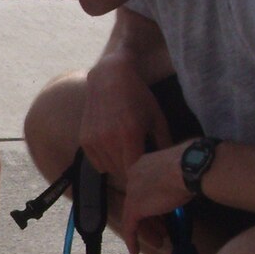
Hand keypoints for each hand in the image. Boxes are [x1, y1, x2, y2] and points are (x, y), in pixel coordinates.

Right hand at [79, 59, 170, 177]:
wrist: (109, 77)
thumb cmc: (138, 96)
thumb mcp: (157, 117)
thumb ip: (165, 143)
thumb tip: (170, 164)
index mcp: (130, 135)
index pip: (136, 172)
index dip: (144, 176)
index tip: (150, 174)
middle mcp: (109, 140)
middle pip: (123, 173)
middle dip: (133, 173)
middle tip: (141, 166)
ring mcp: (94, 140)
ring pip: (110, 170)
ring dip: (119, 167)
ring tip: (127, 155)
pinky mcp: (85, 140)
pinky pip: (97, 164)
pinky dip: (106, 161)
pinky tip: (114, 149)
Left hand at [119, 144, 190, 253]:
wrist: (190, 167)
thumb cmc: (192, 165)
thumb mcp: (181, 169)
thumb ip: (176, 177)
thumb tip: (186, 185)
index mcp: (144, 164)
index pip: (145, 188)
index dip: (154, 204)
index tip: (163, 216)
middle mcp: (134, 176)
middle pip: (140, 202)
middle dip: (151, 219)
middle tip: (162, 232)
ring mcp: (133, 191)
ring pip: (135, 215)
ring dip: (147, 230)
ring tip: (159, 242)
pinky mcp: (135, 206)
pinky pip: (129, 226)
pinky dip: (132, 239)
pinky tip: (135, 251)